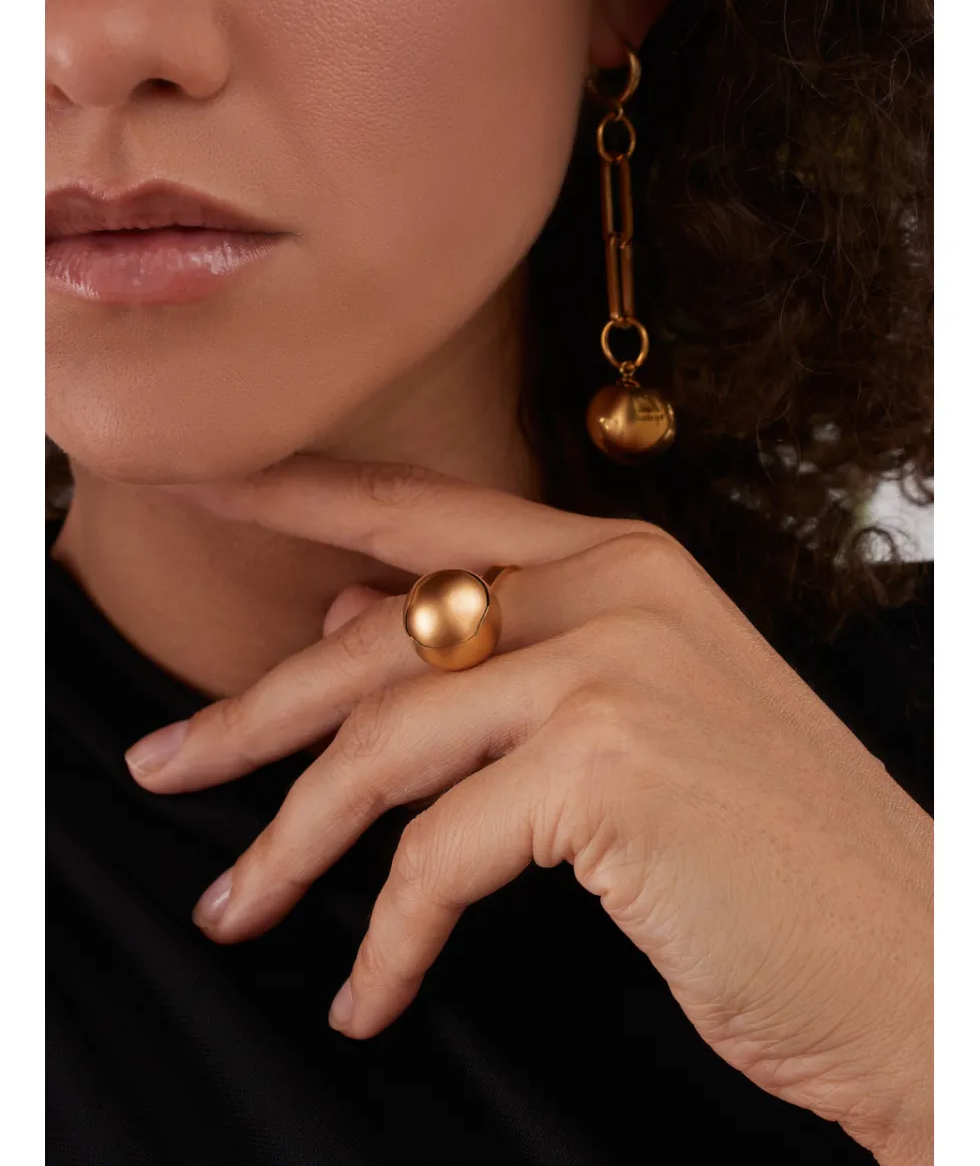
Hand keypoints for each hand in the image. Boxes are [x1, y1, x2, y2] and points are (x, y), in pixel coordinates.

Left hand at [126, 456, 932, 1164]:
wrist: (912, 956)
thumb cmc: (767, 848)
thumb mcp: (629, 723)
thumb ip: (497, 657)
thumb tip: (346, 621)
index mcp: (621, 560)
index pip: (420, 513)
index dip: (298, 494)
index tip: (200, 481)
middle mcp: (615, 588)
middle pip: (376, 639)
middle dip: (252, 714)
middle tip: (160, 766)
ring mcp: (612, 665)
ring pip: (385, 746)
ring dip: (293, 844)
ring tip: (235, 908)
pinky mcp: (606, 763)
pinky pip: (439, 854)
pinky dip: (389, 937)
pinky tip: (369, 993)